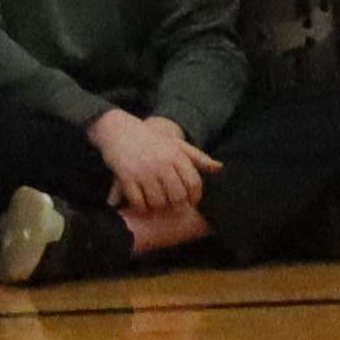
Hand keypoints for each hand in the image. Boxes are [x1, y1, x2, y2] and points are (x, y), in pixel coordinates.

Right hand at [86, 107, 217, 220]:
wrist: (120, 131)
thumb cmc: (152, 141)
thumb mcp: (176, 144)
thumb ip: (197, 157)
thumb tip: (219, 167)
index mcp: (176, 155)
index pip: (193, 183)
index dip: (195, 197)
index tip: (192, 203)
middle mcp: (161, 163)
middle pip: (177, 195)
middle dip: (178, 205)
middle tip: (175, 208)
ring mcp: (143, 171)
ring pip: (158, 201)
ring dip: (159, 207)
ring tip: (159, 206)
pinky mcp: (126, 177)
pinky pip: (138, 201)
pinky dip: (141, 207)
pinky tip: (143, 205)